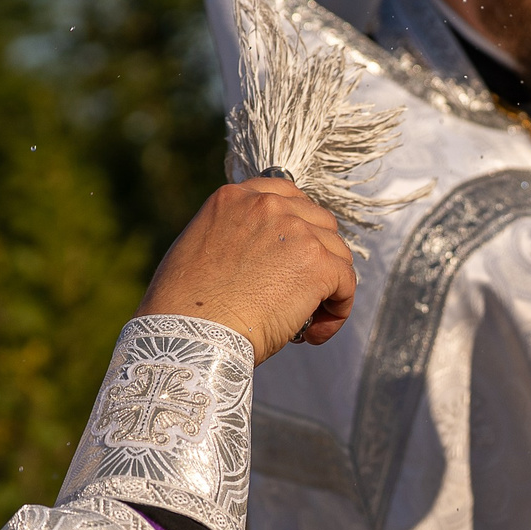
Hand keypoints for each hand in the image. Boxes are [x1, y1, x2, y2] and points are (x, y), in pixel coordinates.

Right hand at [138, 178, 357, 362]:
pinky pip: (346, 283)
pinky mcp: (317, 263)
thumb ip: (233, 235)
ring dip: (328, 287)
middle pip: (319, 222)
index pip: (285, 195)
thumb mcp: (199, 248)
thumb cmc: (183, 308)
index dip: (297, 228)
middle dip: (316, 257)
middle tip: (298, 294)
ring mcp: (296, 231)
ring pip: (337, 254)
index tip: (292, 257)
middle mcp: (268, 205)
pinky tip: (313, 334)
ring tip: (305, 322)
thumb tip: (257, 253)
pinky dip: (338, 310)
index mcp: (235, 197)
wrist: (189, 334)